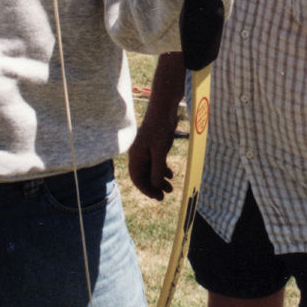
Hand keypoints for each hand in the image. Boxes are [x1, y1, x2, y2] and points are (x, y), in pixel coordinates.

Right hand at [127, 52, 184, 200]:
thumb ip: (157, 168)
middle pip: (144, 176)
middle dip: (154, 187)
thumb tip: (156, 185)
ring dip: (159, 180)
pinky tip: (170, 175)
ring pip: (151, 170)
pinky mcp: (154, 146)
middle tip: (164, 196)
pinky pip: (156, 163)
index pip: (137, 178)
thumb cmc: (159, 128)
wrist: (163, 109)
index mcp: (136, 156)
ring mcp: (146, 150)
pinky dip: (162, 170)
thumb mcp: (159, 150)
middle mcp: (139, 154)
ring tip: (170, 188)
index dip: (147, 189)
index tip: (157, 197)